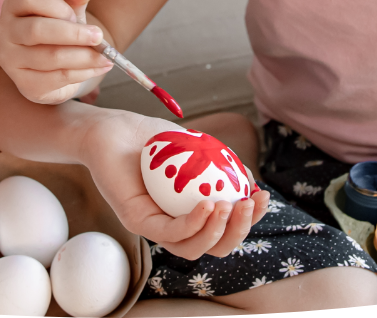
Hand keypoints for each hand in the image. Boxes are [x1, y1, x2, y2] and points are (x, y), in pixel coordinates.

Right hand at [0, 0, 113, 104]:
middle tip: (99, 36)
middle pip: (37, 31)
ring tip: (105, 57)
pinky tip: (97, 68)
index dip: (57, 6)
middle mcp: (5, 32)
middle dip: (74, 34)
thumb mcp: (67, 10)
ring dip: (84, 57)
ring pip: (50, 57)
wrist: (53, 65)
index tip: (75, 14)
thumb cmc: (57, 30)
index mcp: (13, 5)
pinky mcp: (24, 84)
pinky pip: (56, 78)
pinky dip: (82, 73)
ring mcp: (11, 60)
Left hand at [79, 112, 270, 259]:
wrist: (112, 129)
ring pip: (192, 248)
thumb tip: (252, 185)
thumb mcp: (198, 148)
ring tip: (229, 206)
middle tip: (250, 205)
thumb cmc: (154, 140)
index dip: (249, 220)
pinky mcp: (136, 221)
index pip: (226, 229)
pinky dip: (193, 224)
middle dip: (239, 232)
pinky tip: (208, 205)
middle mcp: (174, 226)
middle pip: (214, 247)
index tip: (263, 196)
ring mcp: (154, 226)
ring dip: (218, 232)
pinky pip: (169, 232)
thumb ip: (224, 166)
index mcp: (191, 215)